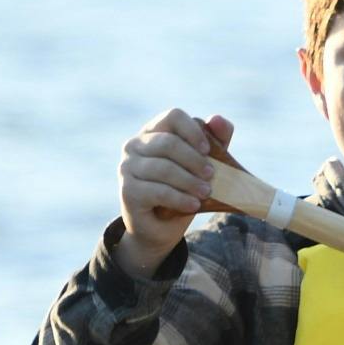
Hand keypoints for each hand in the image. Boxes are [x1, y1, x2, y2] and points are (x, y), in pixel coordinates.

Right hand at [113, 108, 235, 275]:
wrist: (159, 228)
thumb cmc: (182, 189)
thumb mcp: (203, 164)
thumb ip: (216, 140)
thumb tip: (216, 119)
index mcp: (153, 131)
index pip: (173, 116)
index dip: (193, 131)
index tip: (207, 150)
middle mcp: (135, 145)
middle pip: (168, 143)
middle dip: (194, 160)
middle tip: (212, 175)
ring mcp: (127, 167)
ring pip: (163, 168)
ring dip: (190, 181)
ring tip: (206, 192)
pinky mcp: (127, 191)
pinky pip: (158, 191)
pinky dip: (180, 198)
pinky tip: (194, 205)